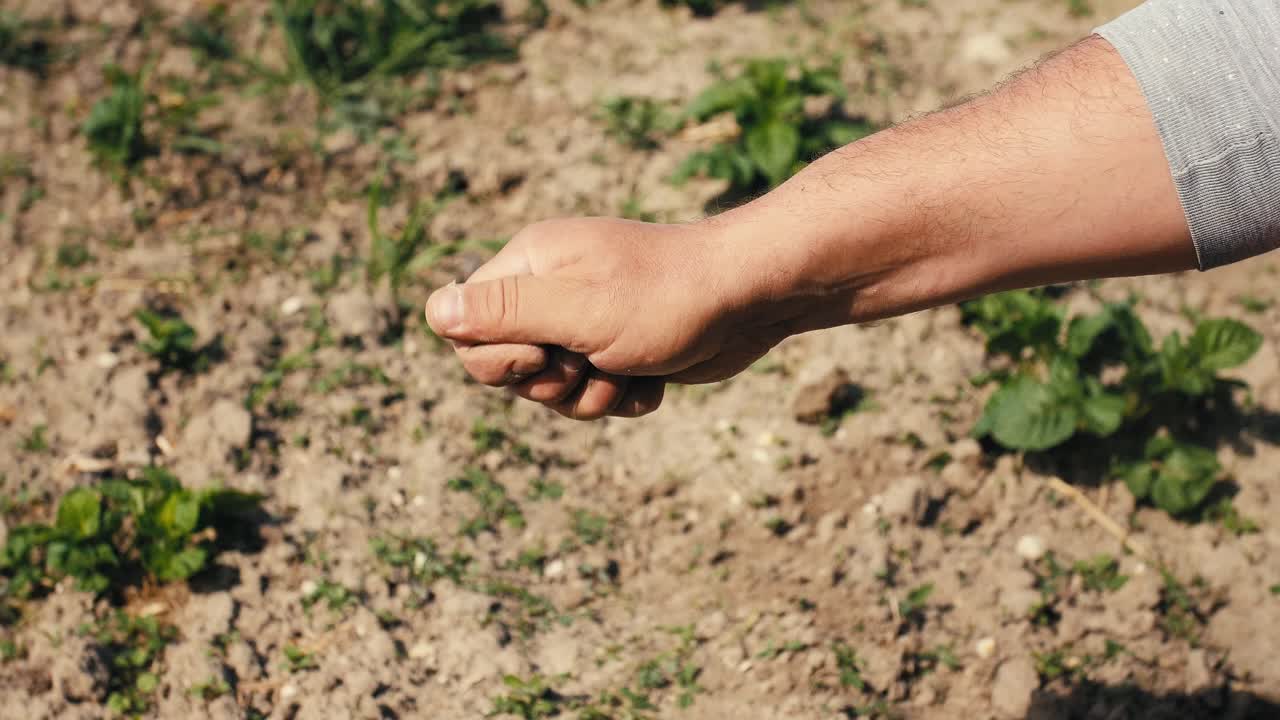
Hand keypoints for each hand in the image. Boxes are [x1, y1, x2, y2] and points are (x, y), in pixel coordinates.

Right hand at [423, 217, 791, 419]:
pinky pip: (593, 393)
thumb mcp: (576, 309)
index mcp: (530, 264)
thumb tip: (434, 310)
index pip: (465, 327)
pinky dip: (621, 396)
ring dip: (589, 396)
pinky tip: (652, 380)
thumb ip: (504, 312)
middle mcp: (551, 288)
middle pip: (506, 365)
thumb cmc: (664, 297)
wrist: (751, 299)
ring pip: (551, 388)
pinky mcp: (618, 347)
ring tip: (627, 372)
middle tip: (587, 365)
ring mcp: (586, 319)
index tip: (544, 350)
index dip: (497, 357)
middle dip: (547, 383)